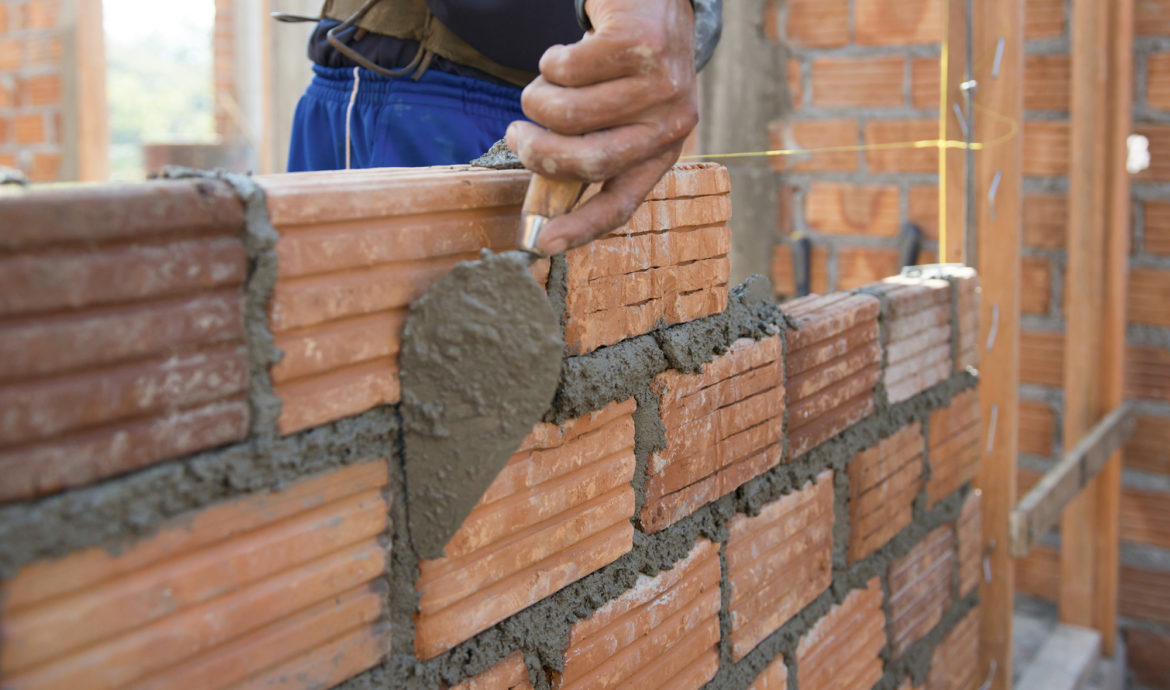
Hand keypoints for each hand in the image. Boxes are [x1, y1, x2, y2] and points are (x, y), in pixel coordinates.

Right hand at [505, 0, 698, 255]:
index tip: (542, 242)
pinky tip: (569, 50)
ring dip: (539, 97)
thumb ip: (589, 151)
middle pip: (587, 161)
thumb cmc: (625, 65)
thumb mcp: (620, 115)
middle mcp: (670, 123)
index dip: (580, 227)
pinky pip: (566, 69)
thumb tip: (543, 207)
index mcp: (663, 151)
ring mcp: (660, 84)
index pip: (621, 203)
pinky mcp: (640, 45)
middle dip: (537, 152)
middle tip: (517, 135)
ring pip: (567, 113)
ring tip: (546, 81)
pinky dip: (552, 60)